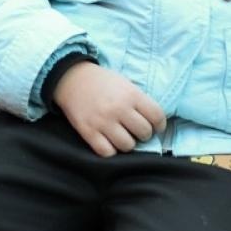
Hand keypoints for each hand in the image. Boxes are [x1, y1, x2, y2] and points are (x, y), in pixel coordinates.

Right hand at [52, 62, 166, 157]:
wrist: (71, 78)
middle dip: (143, 134)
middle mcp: (119, 109)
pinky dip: (110, 150)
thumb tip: (154, 123)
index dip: (159, 124)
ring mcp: (103, 122)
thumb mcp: (125, 84)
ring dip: (127, 143)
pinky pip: (107, 152)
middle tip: (136, 130)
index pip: (157, 116)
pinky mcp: (89, 132)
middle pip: (144, 133)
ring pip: (127, 145)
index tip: (155, 126)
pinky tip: (109, 141)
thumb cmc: (102, 82)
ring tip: (122, 136)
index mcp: (131, 94)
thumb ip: (139, 101)